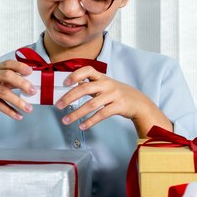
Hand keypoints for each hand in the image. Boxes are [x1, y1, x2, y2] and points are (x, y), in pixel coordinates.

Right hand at [0, 60, 36, 119]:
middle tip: (33, 91)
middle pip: (7, 76)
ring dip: (18, 101)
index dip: (20, 66)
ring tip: (29, 108)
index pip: (8, 63)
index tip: (31, 71)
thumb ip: (8, 80)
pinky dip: (9, 111)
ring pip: (3, 92)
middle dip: (22, 83)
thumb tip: (27, 83)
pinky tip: (18, 116)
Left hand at [55, 66, 172, 136]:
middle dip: (69, 97)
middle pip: (85, 88)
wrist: (138, 102)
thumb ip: (90, 84)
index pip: (87, 70)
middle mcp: (107, 84)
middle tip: (58, 106)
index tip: (65, 83)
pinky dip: (90, 121)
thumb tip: (72, 85)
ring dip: (76, 113)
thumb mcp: (105, 85)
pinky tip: (82, 126)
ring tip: (66, 120)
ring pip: (91, 104)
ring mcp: (113, 95)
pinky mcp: (118, 106)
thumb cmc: (117, 93)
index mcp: (102, 77)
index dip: (75, 75)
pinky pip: (101, 114)